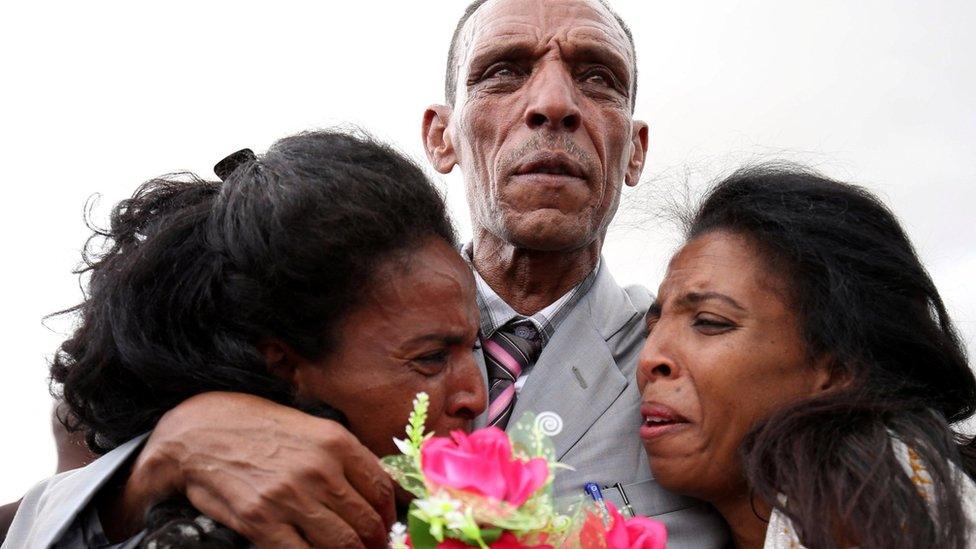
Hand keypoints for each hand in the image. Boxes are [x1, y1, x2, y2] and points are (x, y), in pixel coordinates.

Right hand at [107, 392, 395, 547]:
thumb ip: (346, 457)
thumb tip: (383, 489)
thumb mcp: (311, 429)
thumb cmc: (259, 429)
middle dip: (376, 541)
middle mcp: (318, 469)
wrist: (201, 432)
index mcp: (336, 442)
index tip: (388, 526)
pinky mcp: (261, 522)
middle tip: (374, 547)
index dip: (390, 514)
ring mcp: (290, 497)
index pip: (381, 487)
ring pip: (342, 543)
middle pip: (366, 520)